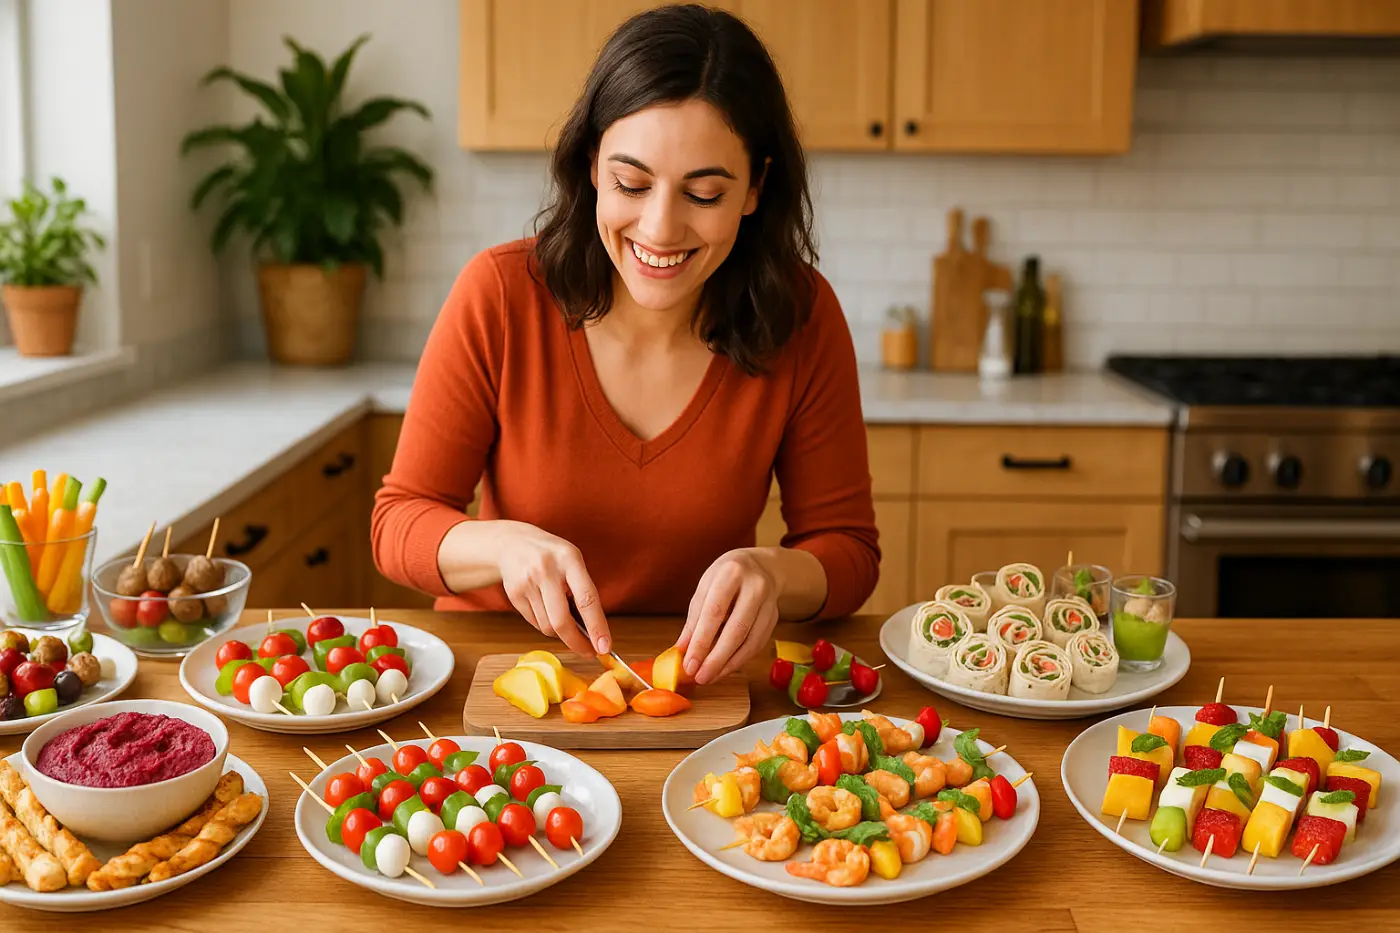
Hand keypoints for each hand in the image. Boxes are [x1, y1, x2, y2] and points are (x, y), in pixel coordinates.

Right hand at [494, 521, 609, 656]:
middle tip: (589, 652)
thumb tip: (593, 632)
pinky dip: (545, 624)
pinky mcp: (514, 595)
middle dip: (577, 643)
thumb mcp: (573, 561)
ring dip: (560, 632)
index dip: (597, 626)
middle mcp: (546, 571)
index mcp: (569, 560)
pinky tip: (546, 609)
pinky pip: (535, 623)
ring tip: (564, 619)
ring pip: (548, 626)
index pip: (586, 599)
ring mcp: (527, 583)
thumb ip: (583, 590)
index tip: (604, 648)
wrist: (513, 544)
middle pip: (561, 621)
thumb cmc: (552, 556)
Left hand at [676, 549, 780, 684]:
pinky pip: (757, 644)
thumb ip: (695, 618)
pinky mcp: (774, 617)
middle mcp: (755, 587)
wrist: (761, 566)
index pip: (714, 612)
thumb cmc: (727, 576)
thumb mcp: (706, 587)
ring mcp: (769, 603)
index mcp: (731, 573)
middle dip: (716, 659)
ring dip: (729, 664)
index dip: (701, 641)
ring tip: (710, 677)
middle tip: (700, 677)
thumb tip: (682, 649)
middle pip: (736, 630)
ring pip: (750, 641)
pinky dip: (740, 660)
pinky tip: (725, 668)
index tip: (689, 664)